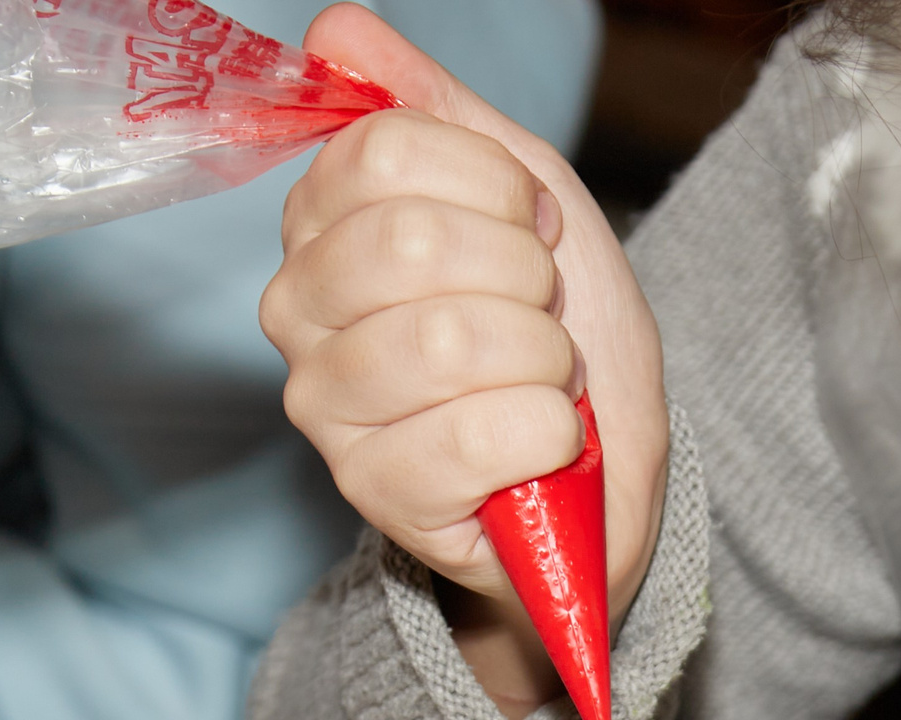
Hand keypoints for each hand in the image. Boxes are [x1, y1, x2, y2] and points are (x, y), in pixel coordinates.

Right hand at [262, 4, 667, 715]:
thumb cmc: (556, 338)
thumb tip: (338, 30)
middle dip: (525, 278)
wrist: (602, 479)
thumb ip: (436, 113)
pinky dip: (547, 432)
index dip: (498, 189)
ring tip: (543, 382)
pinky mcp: (375, 493)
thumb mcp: (523, 201)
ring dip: (544, 359)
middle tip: (541, 318)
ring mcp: (326, 408)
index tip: (531, 232)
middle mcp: (298, 312)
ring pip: (449, 339)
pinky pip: (476, 432)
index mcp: (322, 225)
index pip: (387, 151)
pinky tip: (542, 445)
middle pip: (411, 242)